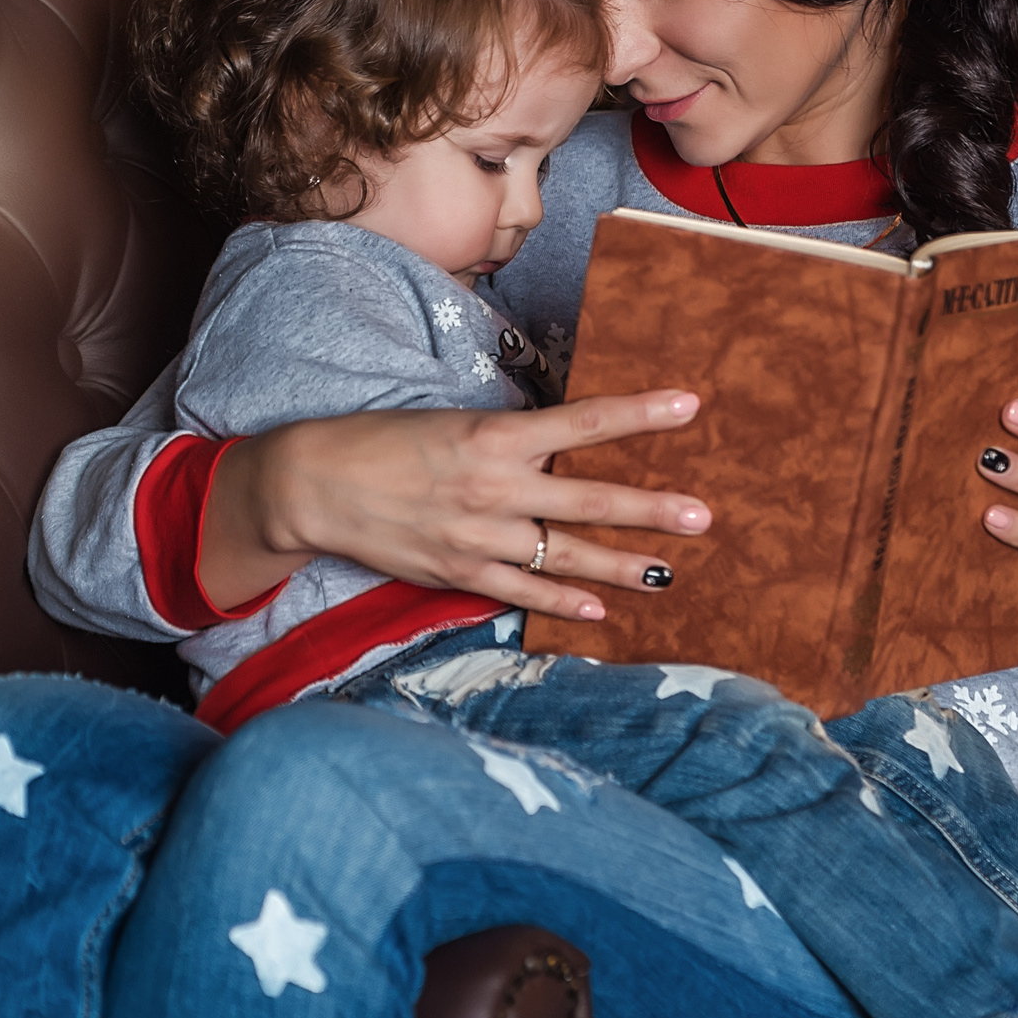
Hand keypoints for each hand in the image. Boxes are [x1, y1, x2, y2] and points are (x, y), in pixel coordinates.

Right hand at [200, 392, 713, 619]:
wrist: (315, 484)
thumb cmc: (382, 442)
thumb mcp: (452, 422)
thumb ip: (509, 440)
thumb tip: (563, 446)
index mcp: (493, 436)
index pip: (583, 422)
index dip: (639, 413)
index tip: (690, 405)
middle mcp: (493, 487)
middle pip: (588, 500)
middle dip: (650, 509)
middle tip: (703, 516)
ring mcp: (478, 535)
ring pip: (565, 555)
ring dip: (621, 566)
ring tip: (669, 574)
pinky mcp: (458, 571)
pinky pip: (522, 592)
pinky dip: (563, 604)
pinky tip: (601, 611)